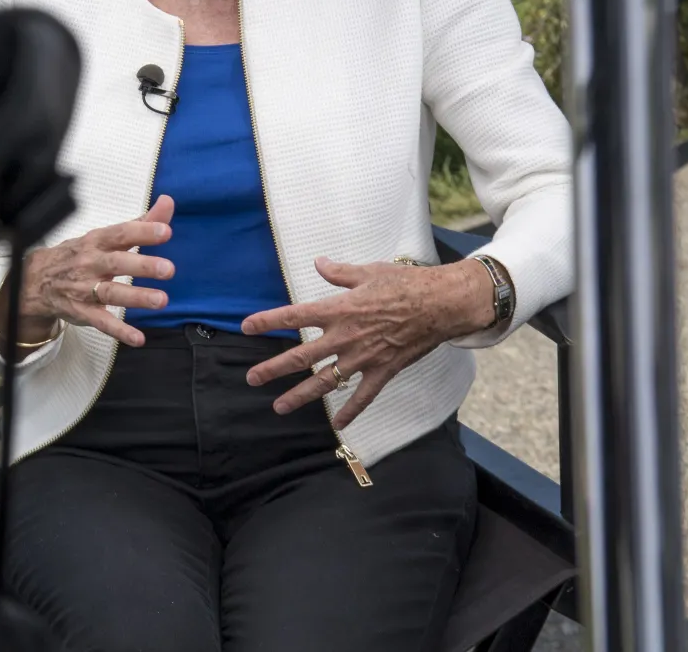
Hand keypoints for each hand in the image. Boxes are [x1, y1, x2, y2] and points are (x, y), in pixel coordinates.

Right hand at [0, 197, 175, 352]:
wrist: (36, 280)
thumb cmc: (80, 255)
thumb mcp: (104, 236)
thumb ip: (140, 223)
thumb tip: (168, 202)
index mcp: (97, 241)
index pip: (121, 233)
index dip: (142, 231)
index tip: (165, 231)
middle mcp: (90, 263)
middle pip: (116, 262)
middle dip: (142, 265)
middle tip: (169, 269)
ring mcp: (85, 288)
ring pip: (110, 293)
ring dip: (135, 297)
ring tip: (161, 300)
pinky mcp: (82, 312)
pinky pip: (101, 322)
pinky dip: (119, 331)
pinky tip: (138, 338)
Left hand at [239, 257, 494, 430]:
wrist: (441, 304)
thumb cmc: (405, 284)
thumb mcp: (368, 272)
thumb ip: (339, 272)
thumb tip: (319, 263)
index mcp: (339, 309)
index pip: (295, 316)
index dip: (269, 321)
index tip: (246, 327)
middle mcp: (346, 336)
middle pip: (303, 356)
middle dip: (274, 368)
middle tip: (252, 379)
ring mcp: (364, 357)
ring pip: (326, 381)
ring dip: (301, 395)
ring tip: (279, 407)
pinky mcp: (383, 371)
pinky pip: (364, 396)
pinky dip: (351, 411)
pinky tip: (339, 426)